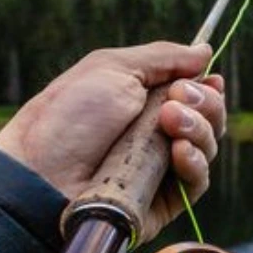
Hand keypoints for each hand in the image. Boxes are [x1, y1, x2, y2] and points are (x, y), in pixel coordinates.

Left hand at [0, 41, 226, 242]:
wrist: (42, 173)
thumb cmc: (68, 117)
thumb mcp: (114, 68)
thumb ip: (164, 58)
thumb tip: (205, 51)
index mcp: (146, 103)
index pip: (196, 96)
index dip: (207, 87)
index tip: (210, 78)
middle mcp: (158, 135)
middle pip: (209, 119)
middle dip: (205, 103)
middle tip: (177, 97)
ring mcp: (163, 169)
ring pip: (208, 147)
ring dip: (198, 127)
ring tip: (168, 121)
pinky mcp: (165, 201)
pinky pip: (199, 182)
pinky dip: (195, 162)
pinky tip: (178, 151)